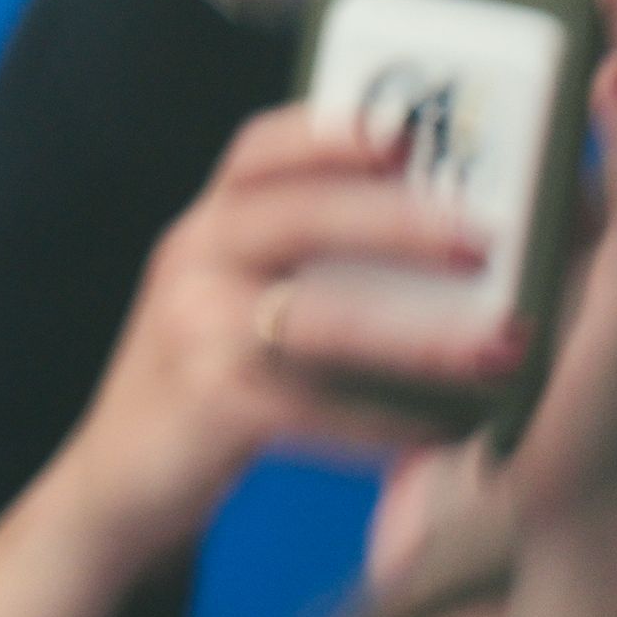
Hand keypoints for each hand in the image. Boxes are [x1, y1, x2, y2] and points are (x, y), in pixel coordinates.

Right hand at [0, 111, 504, 616]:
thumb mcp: (229, 299)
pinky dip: (387, 420)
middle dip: (401, 220)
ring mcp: (190, 333)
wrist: (114, 487)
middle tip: (490, 238)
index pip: (261, 149)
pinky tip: (447, 429)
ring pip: (314, 317)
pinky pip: (312, 406)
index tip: (418, 129)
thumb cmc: (207, 388)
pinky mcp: (206, 405)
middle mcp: (190, 263)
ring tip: (502, 343)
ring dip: (418, 331)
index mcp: (206, 226)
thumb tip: (455, 229)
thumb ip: (303, 259)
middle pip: (297, 214)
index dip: (337, 131)